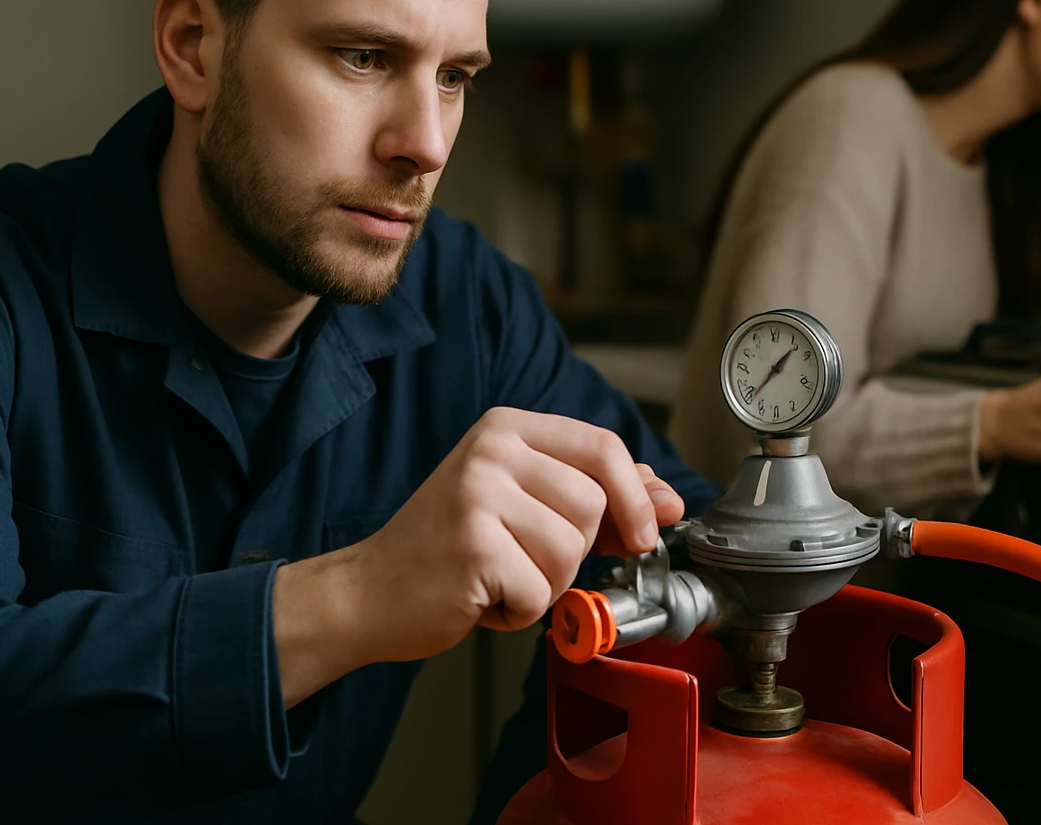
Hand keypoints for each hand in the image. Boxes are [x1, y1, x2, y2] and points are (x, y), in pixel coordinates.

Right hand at [273, 408, 681, 704]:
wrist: (370, 592)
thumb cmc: (451, 549)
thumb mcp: (526, 503)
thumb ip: (600, 496)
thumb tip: (670, 501)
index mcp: (507, 428)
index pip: (604, 446)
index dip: (637, 496)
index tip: (643, 534)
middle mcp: (491, 450)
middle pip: (594, 504)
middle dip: (575, 550)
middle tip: (526, 558)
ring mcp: (478, 494)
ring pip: (571, 551)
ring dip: (547, 583)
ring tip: (501, 576)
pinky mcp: (472, 545)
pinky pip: (542, 592)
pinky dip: (521, 611)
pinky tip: (484, 596)